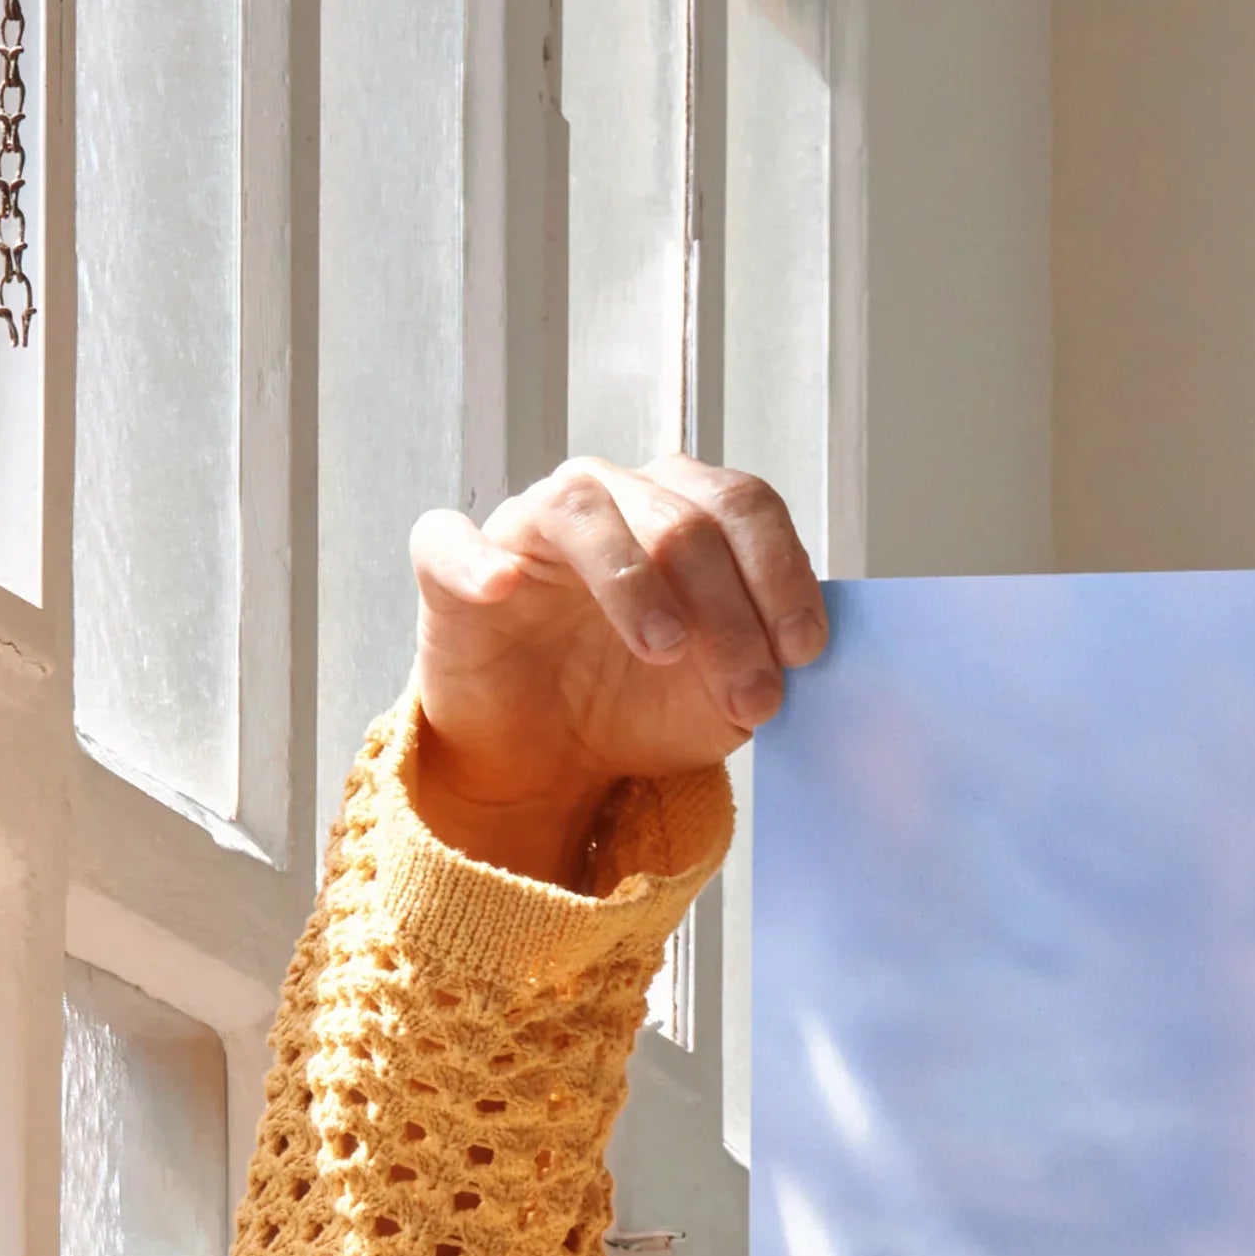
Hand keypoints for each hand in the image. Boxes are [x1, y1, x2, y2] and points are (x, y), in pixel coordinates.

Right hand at [405, 457, 825, 885]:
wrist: (553, 756)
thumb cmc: (642, 704)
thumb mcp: (725, 697)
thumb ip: (766, 663)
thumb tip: (803, 653)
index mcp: (684, 514)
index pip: (743, 506)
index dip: (781, 573)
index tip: (804, 651)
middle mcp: (611, 500)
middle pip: (680, 519)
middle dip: (729, 611)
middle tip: (751, 696)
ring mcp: (529, 527)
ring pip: (583, 510)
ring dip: (634, 580)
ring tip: (664, 649)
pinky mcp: (453, 568)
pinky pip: (450, 540)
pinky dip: (476, 559)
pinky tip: (504, 588)